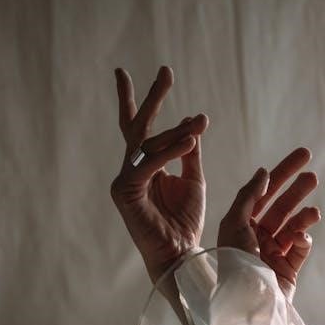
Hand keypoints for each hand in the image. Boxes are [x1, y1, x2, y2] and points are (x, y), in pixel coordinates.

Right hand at [110, 66, 208, 282]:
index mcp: (148, 168)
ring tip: (200, 121)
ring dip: (174, 130)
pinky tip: (191, 139)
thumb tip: (191, 123)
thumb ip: (189, 153)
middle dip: (151, 98)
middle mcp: (133, 171)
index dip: (152, 102)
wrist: (179, 254)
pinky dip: (170, 151)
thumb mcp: (193, 181)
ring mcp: (125, 180)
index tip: (165, 74)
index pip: (146, 130)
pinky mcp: (124, 191)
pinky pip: (149, 163)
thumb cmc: (185, 222)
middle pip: (138, 127)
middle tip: (165, 70)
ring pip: (147, 143)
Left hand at [218, 148, 319, 300]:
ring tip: (314, 212)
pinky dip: (303, 240)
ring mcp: (274, 255)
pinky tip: (302, 237)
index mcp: (242, 226)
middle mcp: (257, 239)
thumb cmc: (234, 262)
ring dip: (304, 216)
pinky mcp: (288, 270)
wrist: (245, 301)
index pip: (264, 194)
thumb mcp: (234, 224)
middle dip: (297, 191)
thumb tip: (263, 172)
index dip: (282, 173)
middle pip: (282, 208)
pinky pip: (300, 249)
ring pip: (294, 227)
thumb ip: (249, 196)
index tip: (302, 155)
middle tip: (312, 175)